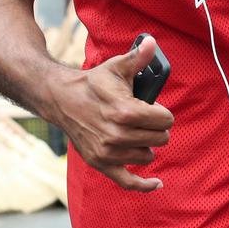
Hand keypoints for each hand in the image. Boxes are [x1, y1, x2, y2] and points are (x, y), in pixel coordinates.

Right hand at [49, 35, 173, 192]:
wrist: (62, 100)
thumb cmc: (94, 83)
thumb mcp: (117, 68)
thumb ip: (138, 58)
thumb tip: (152, 42)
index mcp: (125, 112)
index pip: (165, 120)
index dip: (163, 113)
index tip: (153, 109)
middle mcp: (117, 135)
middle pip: (160, 138)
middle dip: (157, 128)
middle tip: (145, 120)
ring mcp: (109, 152)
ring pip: (148, 155)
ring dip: (147, 145)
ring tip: (136, 133)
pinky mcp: (102, 163)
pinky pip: (128, 182)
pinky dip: (144, 185)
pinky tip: (158, 184)